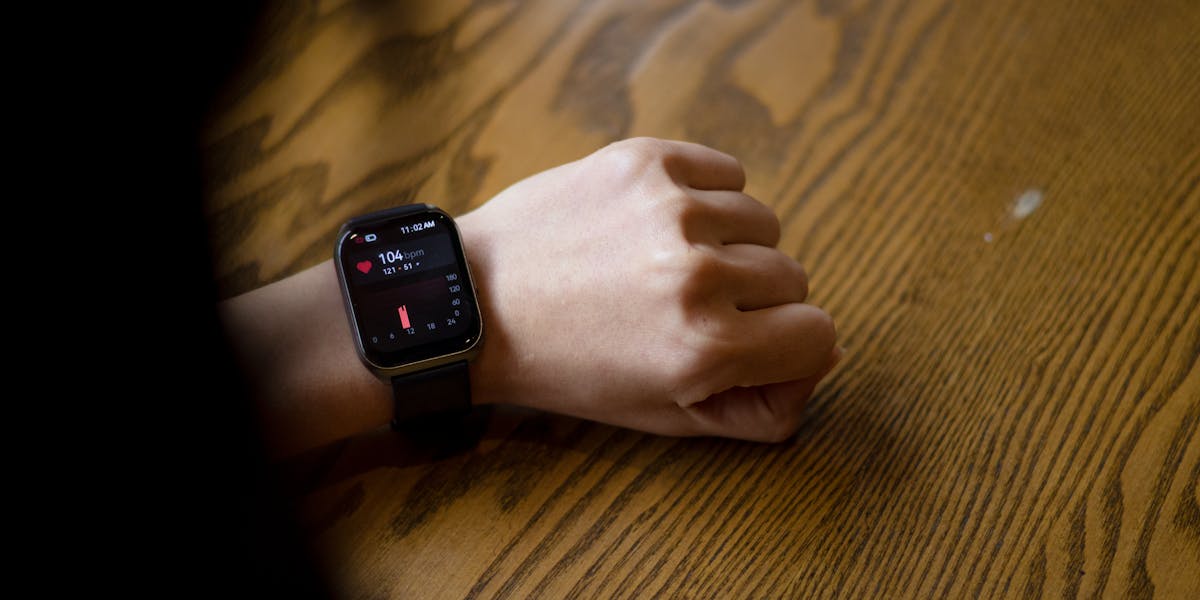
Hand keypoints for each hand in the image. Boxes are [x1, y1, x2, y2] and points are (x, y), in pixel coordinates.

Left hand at [459, 138, 838, 441]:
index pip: (819, 335)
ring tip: (669, 264)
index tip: (750, 345)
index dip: (788, 348)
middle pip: (793, 278)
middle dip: (754, 301)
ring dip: (732, 246)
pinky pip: (729, 172)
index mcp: (705, 347)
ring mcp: (672, 208)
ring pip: (764, 222)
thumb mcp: (663, 417)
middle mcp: (698, 273)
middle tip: (689, 309)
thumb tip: (824, 360)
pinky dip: (710, 197)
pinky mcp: (647, 160)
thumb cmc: (568, 367)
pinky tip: (663, 223)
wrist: (478, 303)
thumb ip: (758, 408)